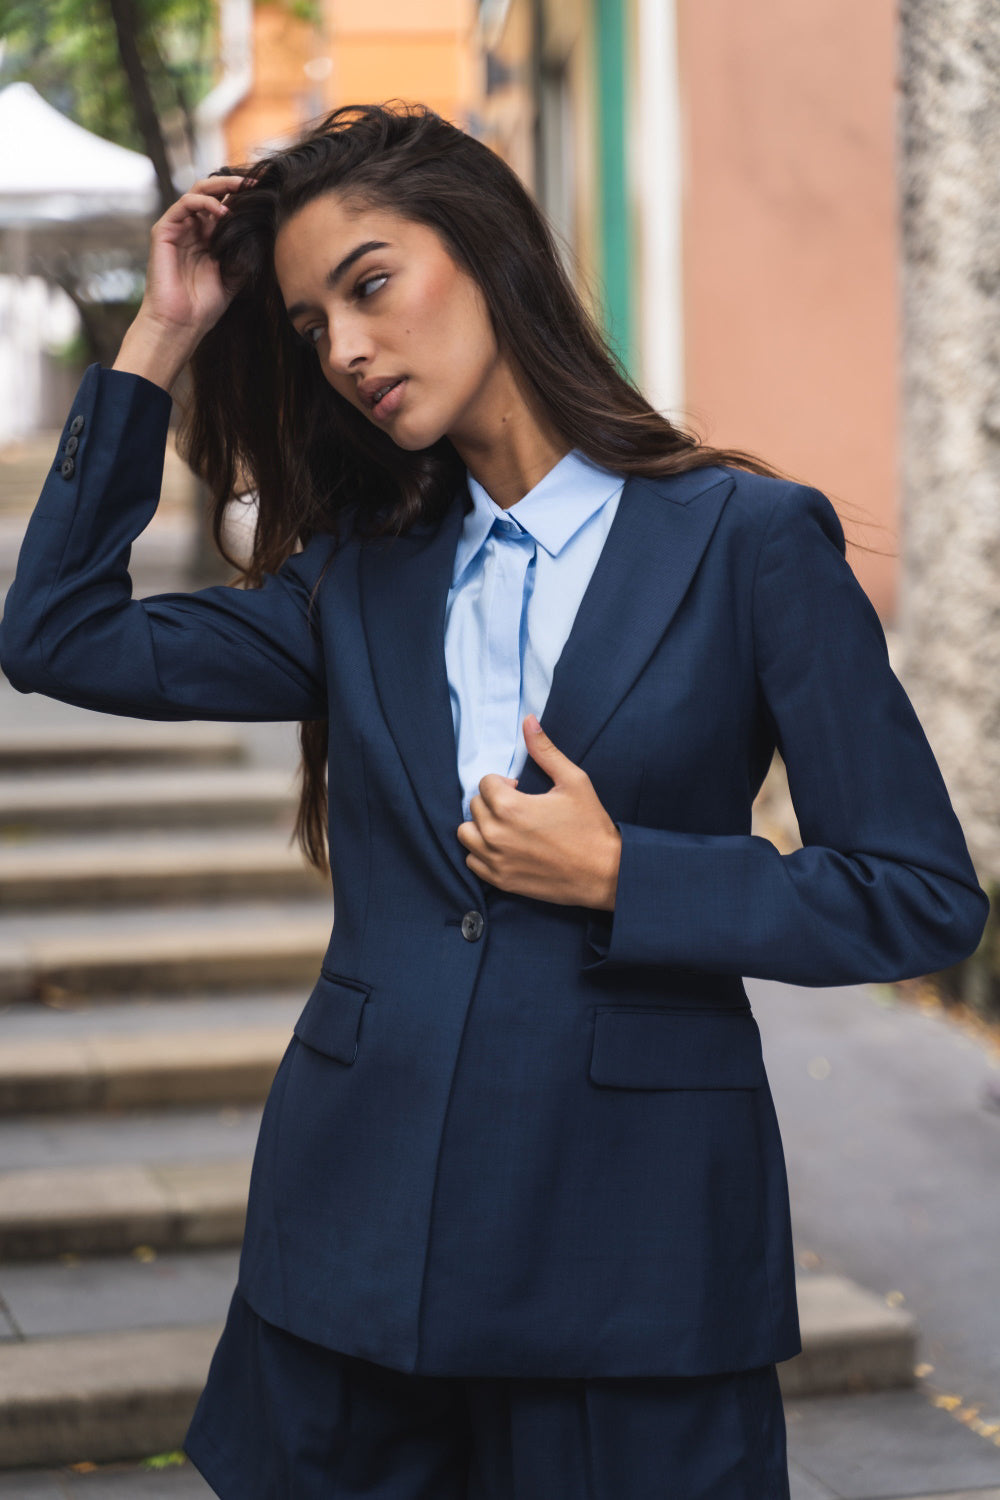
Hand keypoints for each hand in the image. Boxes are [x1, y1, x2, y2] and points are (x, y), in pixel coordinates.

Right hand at [137, 172, 255, 341]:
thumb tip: (265, 232)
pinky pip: (184, 205)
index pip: (225, 207)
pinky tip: (222, 211)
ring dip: (221, 187)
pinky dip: (204, 203)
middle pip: (212, 195)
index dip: (242, 198)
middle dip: (234, 184)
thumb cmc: (204, 307)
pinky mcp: (164, 231)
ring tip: (242, 189)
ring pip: (197, 193)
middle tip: (255, 182)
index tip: (265, 192)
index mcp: (208, 239)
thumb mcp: (235, 277)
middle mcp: (192, 230)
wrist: (180, 324)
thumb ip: (245, 254)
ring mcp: (177, 229)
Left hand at [456, 715, 621, 908]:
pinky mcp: (500, 880)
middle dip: (493, 801)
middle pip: (474, 805)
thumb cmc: (590, 826)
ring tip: (505, 825)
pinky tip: (504, 846)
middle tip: (517, 806)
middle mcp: (496, 835)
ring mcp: (496, 860)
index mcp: (509, 807)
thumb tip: (529, 720)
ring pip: (466, 833)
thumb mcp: (573, 781)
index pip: (485, 783)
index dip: (503, 782)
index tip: (520, 788)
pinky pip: (472, 861)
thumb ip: (545, 750)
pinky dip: (482, 851)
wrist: (605, 873)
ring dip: (481, 825)